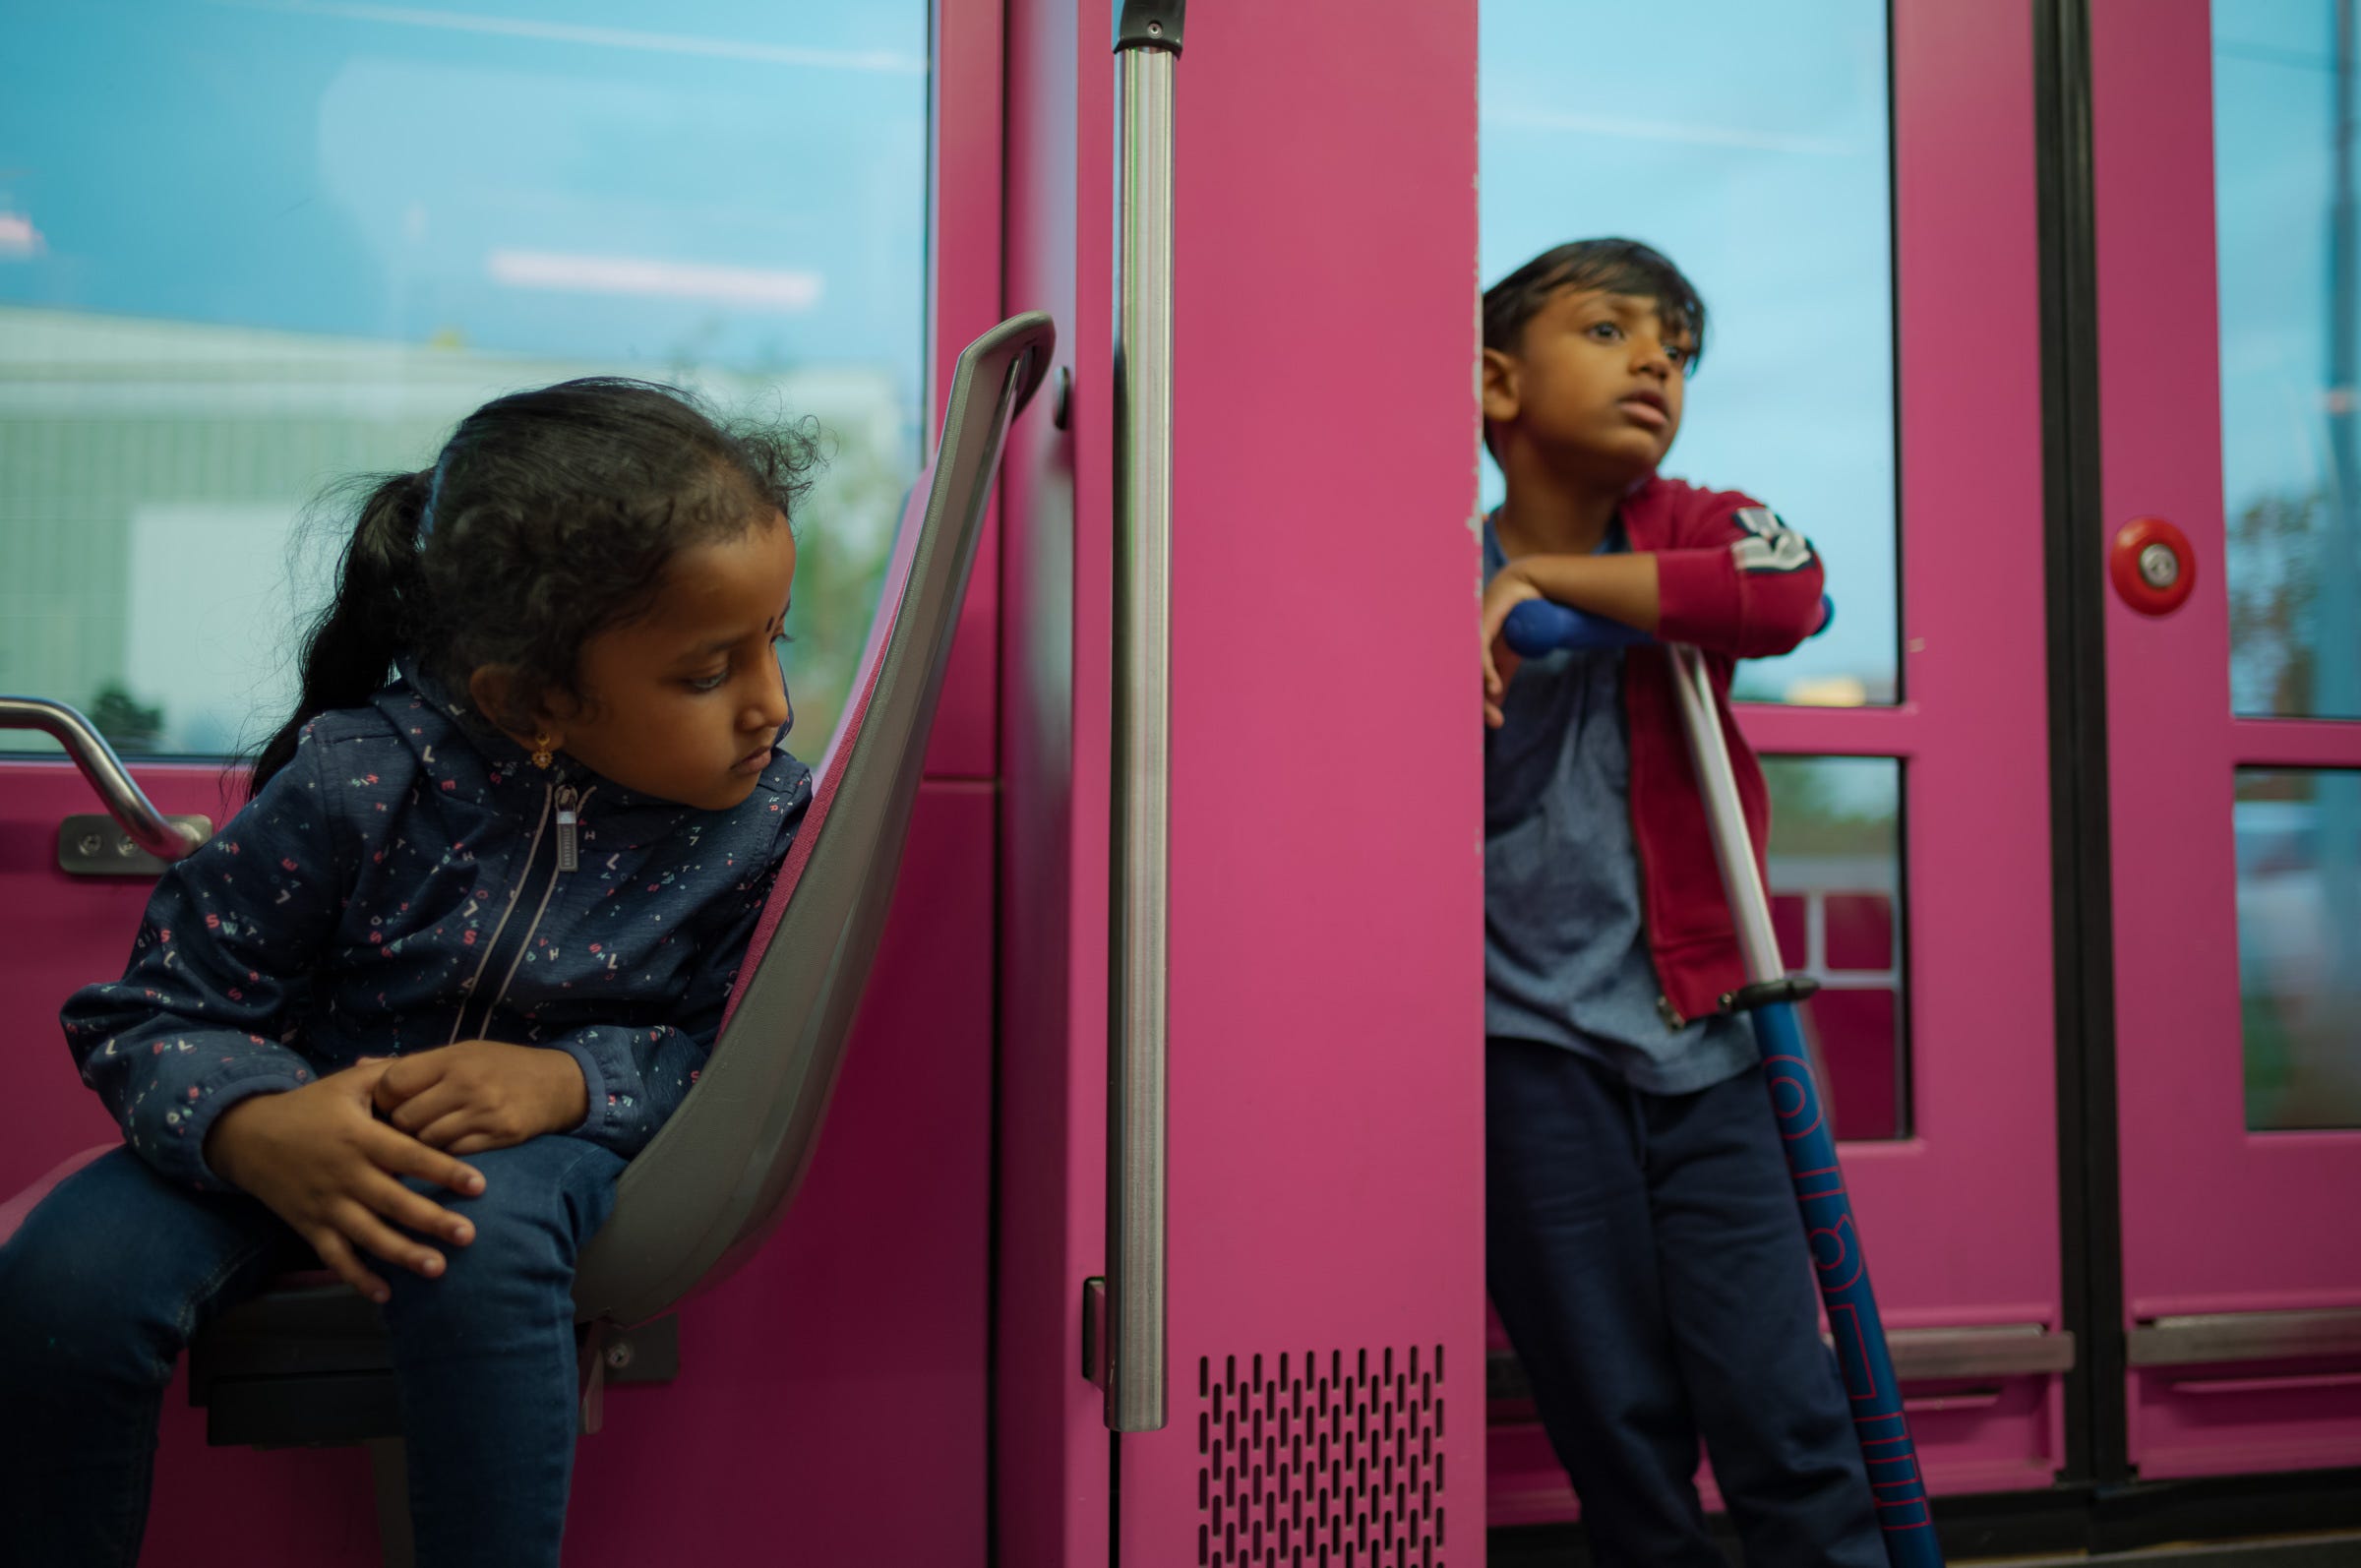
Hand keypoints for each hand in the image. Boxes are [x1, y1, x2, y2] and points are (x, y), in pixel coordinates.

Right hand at [205, 1060, 484, 1303]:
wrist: (247, 1136)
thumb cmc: (310, 1107)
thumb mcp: (348, 1083)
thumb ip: (392, 1076)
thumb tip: (433, 1070)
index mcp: (358, 1137)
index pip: (408, 1155)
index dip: (443, 1170)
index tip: (479, 1185)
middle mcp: (344, 1174)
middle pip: (394, 1202)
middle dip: (432, 1220)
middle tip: (469, 1235)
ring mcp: (325, 1204)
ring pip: (368, 1236)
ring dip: (403, 1254)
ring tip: (438, 1268)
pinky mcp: (309, 1226)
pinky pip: (334, 1257)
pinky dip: (357, 1278)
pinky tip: (385, 1294)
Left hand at [373, 1039, 589, 1156]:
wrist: (558, 1084)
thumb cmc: (501, 1065)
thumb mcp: (460, 1052)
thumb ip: (412, 1064)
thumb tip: (360, 1065)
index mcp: (453, 1058)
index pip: (394, 1082)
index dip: (384, 1098)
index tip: (389, 1104)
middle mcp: (467, 1084)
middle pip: (405, 1118)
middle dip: (399, 1127)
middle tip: (404, 1128)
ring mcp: (484, 1112)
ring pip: (426, 1141)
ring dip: (419, 1145)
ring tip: (425, 1139)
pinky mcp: (499, 1136)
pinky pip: (453, 1154)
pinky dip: (444, 1154)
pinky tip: (447, 1148)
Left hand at [1481, 567, 1540, 728]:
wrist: (1526, 588)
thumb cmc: (1514, 620)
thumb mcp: (1509, 655)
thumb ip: (1500, 677)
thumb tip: (1494, 701)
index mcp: (1470, 657)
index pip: (1468, 686)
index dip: (1478, 706)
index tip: (1496, 723)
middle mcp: (1466, 647)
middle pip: (1466, 682)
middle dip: (1479, 707)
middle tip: (1497, 723)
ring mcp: (1472, 636)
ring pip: (1471, 672)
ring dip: (1482, 695)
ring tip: (1494, 715)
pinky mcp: (1481, 626)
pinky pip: (1479, 653)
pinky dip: (1485, 673)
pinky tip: (1494, 688)